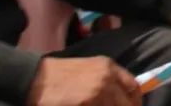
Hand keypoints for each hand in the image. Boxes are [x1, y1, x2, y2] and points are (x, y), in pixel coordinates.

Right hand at [26, 56, 140, 105]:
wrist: (36, 78)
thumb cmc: (63, 74)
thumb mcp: (92, 68)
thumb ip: (111, 79)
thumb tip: (126, 97)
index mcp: (110, 67)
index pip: (134, 88)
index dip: (135, 101)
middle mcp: (106, 79)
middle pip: (126, 104)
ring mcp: (96, 93)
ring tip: (94, 105)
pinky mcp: (85, 104)